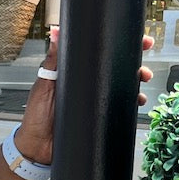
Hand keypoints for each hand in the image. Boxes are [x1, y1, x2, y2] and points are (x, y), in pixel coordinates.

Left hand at [16, 30, 156, 164]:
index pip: (100, 55)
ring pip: (122, 88)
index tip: (133, 39)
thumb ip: (51, 61)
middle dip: (134, 64)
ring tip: (141, 82)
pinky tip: (136, 102)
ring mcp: (95, 102)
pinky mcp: (99, 117)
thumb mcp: (44, 85)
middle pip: (116, 70)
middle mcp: (88, 86)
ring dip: (135, 84)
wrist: (37, 147)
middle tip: (142, 64)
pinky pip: (119, 109)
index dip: (117, 45)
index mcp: (75, 73)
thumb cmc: (36, 116)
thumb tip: (55, 32)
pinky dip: (130, 105)